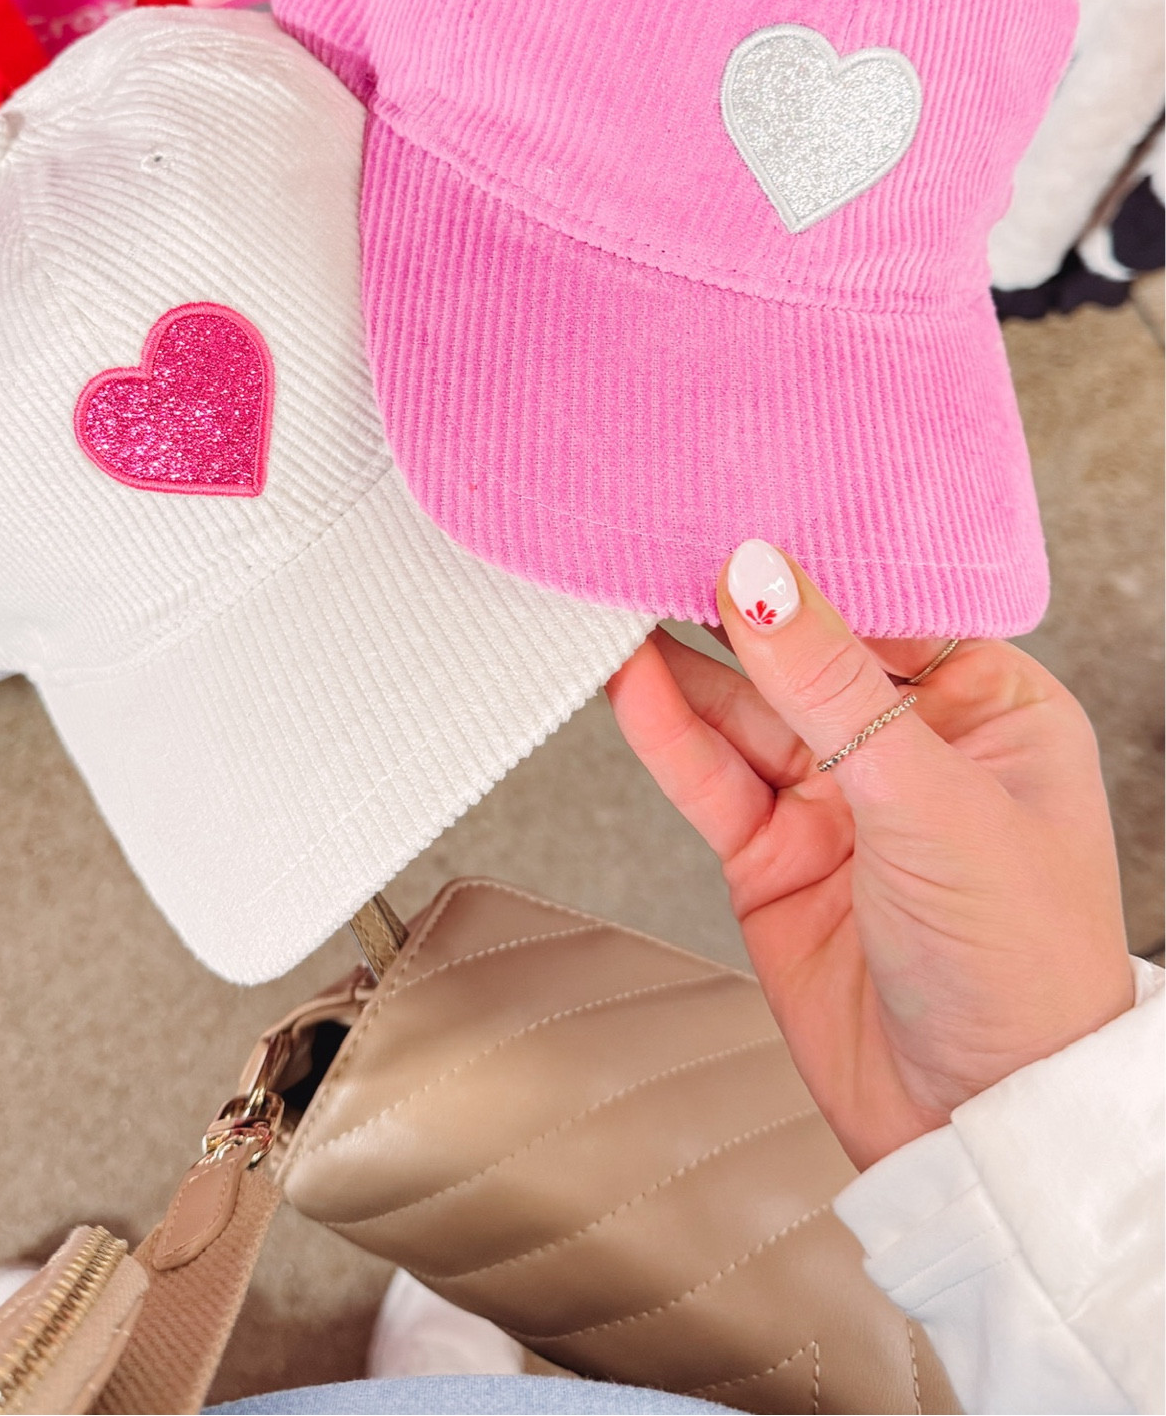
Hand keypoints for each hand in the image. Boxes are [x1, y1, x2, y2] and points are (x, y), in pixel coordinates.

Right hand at [605, 542, 1134, 1169]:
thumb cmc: (1022, 970)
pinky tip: (626, 681)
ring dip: (680, 659)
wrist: (977, 1131)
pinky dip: (664, 731)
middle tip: (654, 539)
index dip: (811, 560)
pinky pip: (710, 778)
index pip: (886, 605)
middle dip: (732, 602)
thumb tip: (761, 577)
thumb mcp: (933, 801)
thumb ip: (834, 686)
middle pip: (801, 650)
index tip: (740, 506)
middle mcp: (910, 745)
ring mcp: (836, 802)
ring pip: (742, 710)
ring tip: (614, 595)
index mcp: (989, 708)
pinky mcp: (773, 858)